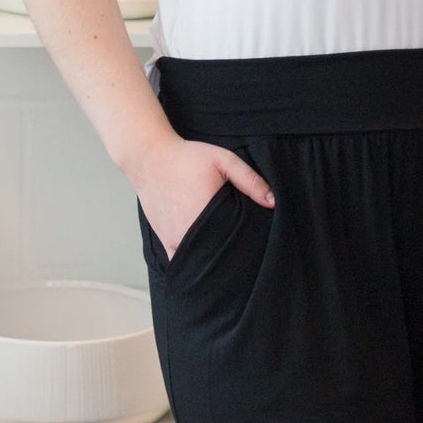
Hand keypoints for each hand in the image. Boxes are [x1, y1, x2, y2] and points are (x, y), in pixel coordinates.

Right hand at [130, 133, 273, 258]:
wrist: (149, 158)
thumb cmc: (187, 157)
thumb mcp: (223, 159)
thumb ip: (249, 179)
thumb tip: (272, 202)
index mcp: (207, 215)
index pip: (235, 246)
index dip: (248, 251)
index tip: (257, 250)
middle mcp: (189, 233)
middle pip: (218, 259)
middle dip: (233, 260)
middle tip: (246, 258)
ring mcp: (175, 240)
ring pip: (199, 265)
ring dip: (213, 264)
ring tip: (228, 260)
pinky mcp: (165, 241)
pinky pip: (181, 262)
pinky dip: (193, 265)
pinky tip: (204, 263)